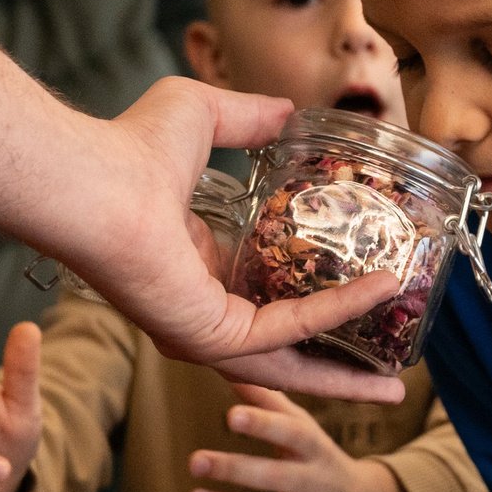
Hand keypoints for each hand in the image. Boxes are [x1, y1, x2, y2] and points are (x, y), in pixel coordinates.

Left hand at [62, 79, 407, 403]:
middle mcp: (200, 312)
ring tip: (398, 382)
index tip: (357, 302)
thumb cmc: (126, 148)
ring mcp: (204, 332)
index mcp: (196, 271)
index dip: (312, 306)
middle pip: (283, 355)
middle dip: (338, 370)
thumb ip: (249, 116)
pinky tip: (379, 290)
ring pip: (290, 364)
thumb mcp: (206, 118)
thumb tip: (290, 110)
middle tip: (389, 378)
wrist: (93, 177)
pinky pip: (288, 329)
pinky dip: (337, 312)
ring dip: (346, 373)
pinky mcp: (211, 335)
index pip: (263, 305)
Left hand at [189, 384, 415, 491]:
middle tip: (195, 460)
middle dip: (235, 470)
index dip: (263, 424)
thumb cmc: (317, 458)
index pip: (292, 434)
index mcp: (314, 448)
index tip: (231, 414)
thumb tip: (232, 361)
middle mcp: (314, 482)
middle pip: (276, 477)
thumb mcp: (302, 426)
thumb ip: (267, 401)